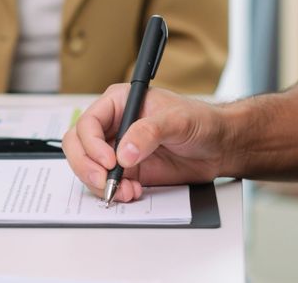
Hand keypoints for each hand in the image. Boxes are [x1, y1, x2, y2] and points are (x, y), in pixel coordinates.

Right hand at [62, 83, 230, 202]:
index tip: (108, 161)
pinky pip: (106, 183)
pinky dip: (113, 192)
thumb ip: (149, 132)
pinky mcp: (125, 171)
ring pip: (87, 167)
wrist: (219, 147)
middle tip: (104, 182)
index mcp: (118, 103)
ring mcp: (116, 149)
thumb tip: (124, 152)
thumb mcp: (177, 120)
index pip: (88, 123)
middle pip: (77, 146)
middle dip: (86, 166)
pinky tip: (132, 192)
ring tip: (125, 190)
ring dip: (100, 183)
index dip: (91, 144)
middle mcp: (112, 126)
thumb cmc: (201, 121)